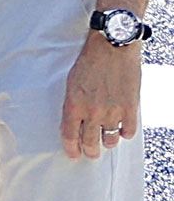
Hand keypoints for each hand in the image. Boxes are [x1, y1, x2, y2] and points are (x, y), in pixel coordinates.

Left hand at [61, 31, 140, 159]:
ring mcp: (112, 111)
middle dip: (90, 151)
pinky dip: (126, 133)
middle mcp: (92, 112)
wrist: (112, 46)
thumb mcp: (71, 83)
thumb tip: (71, 123)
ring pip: (110, 139)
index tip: (74, 155)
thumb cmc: (90, 61)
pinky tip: (123, 130)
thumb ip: (71, 105)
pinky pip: (129, 131)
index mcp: (74, 105)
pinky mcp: (130, 107)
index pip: (70, 136)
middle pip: (90, 142)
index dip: (71, 149)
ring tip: (108, 141)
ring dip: (108, 142)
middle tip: (91, 153)